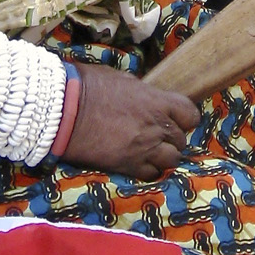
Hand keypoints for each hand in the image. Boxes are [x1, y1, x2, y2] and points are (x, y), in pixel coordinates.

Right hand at [61, 62, 198, 180]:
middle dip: (173, 137)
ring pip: (171, 160)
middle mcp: (156, 127)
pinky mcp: (128, 166)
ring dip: (164, 156)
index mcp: (157, 102)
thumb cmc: (88, 87)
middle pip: (181, 139)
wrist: (65, 111)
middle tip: (158, 135)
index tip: (177, 118)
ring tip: (151, 151)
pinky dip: (149, 170)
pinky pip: (151, 174)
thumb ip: (141, 91)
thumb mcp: (121, 79)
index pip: (190, 114)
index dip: (185, 118)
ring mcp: (144, 149)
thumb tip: (145, 95)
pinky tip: (138, 162)